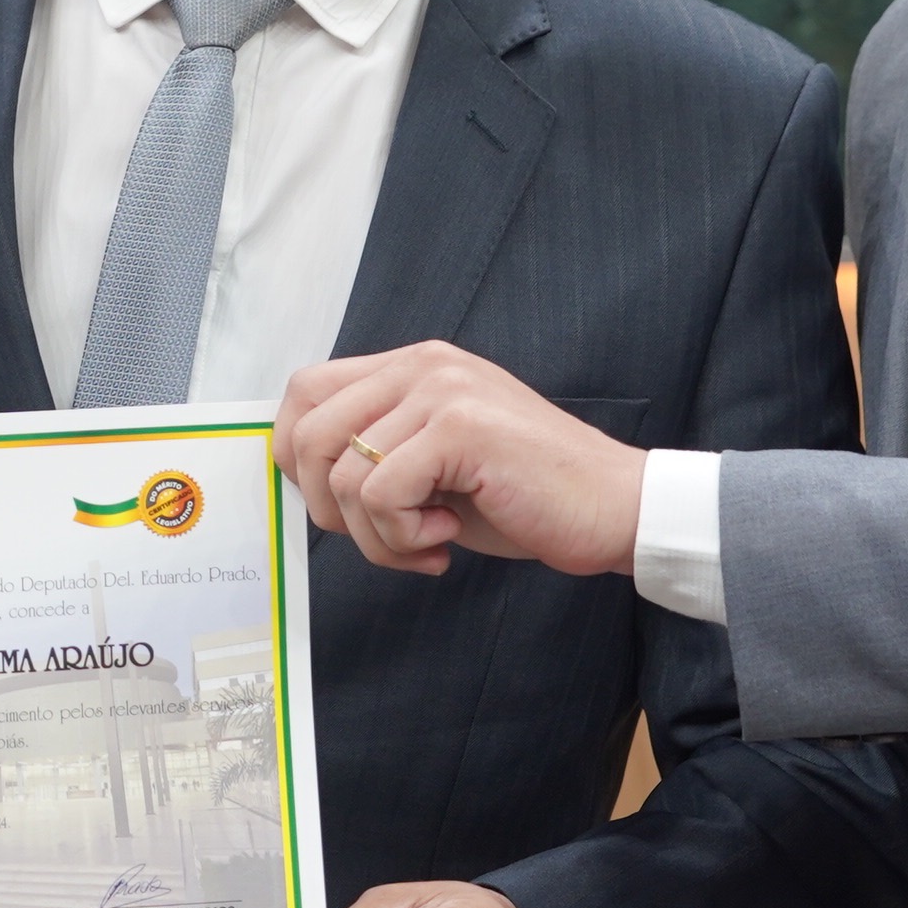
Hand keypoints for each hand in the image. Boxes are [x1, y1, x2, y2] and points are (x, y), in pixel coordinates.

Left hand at [274, 343, 646, 578]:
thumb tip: (304, 477)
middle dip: (328, 507)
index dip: (296, 454)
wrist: (612, 508)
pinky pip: (382, 494)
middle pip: (310, 432)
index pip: (306, 390)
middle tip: (384, 536)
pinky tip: (448, 537)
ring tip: (428, 542)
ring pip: (344, 474)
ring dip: (376, 535)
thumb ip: (375, 452)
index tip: (333, 504)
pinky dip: (404, 537)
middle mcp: (423, 365)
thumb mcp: (433, 463)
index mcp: (413, 366)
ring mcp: (442, 391)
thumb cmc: (524, 496)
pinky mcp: (460, 426)